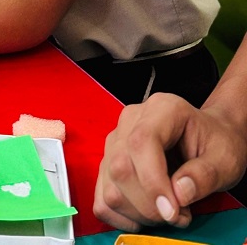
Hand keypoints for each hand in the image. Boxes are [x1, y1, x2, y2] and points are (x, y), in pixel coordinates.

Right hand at [94, 92, 246, 230]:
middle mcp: (131, 120)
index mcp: (162, 109)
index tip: (172, 211)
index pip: (141, 142)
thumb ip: (204, 175)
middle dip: (149, 204)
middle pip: (121, 166)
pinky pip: (102, 196)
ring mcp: (116, 140)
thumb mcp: (224, 159)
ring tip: (168, 210)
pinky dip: (121, 216)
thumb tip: (178, 194)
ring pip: (110, 185)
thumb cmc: (216, 144)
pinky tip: (146, 214)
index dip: (152, 182)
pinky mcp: (108, 162)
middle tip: (179, 214)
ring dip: (138, 212)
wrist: (209, 137)